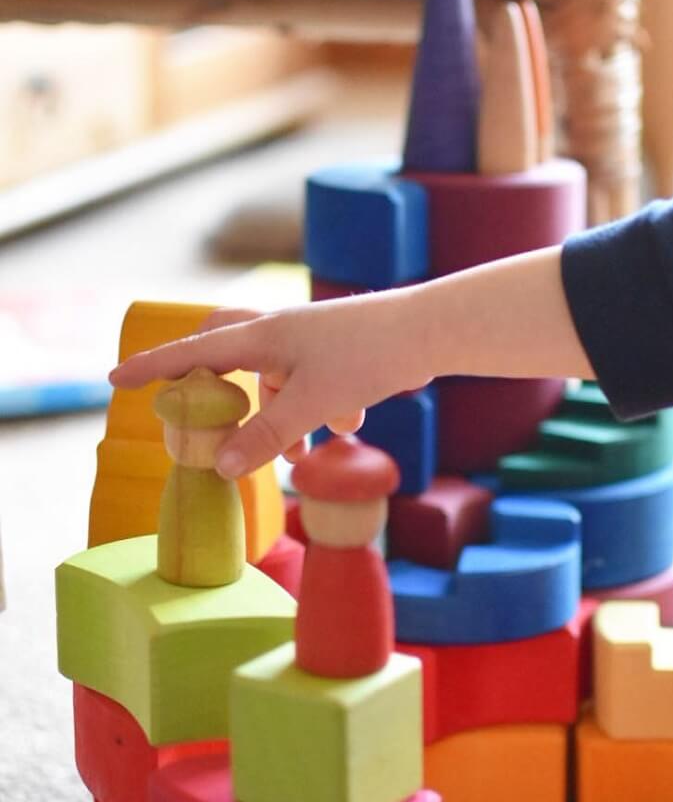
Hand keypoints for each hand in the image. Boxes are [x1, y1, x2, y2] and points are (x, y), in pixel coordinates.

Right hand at [110, 293, 420, 477]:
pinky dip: (319, 410)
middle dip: (217, 391)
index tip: (116, 380)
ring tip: (302, 455)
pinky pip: (310, 385)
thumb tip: (221, 468)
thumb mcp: (311, 404)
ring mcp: (308, 342)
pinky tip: (347, 425)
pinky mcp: (336, 353)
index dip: (154, 369)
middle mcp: (278, 332)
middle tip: (207, 417)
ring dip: (282, 418)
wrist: (429, 332)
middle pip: (226, 355)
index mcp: (261, 336)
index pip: (192, 352)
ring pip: (275, 382)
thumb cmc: (367, 357)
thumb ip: (266, 437)